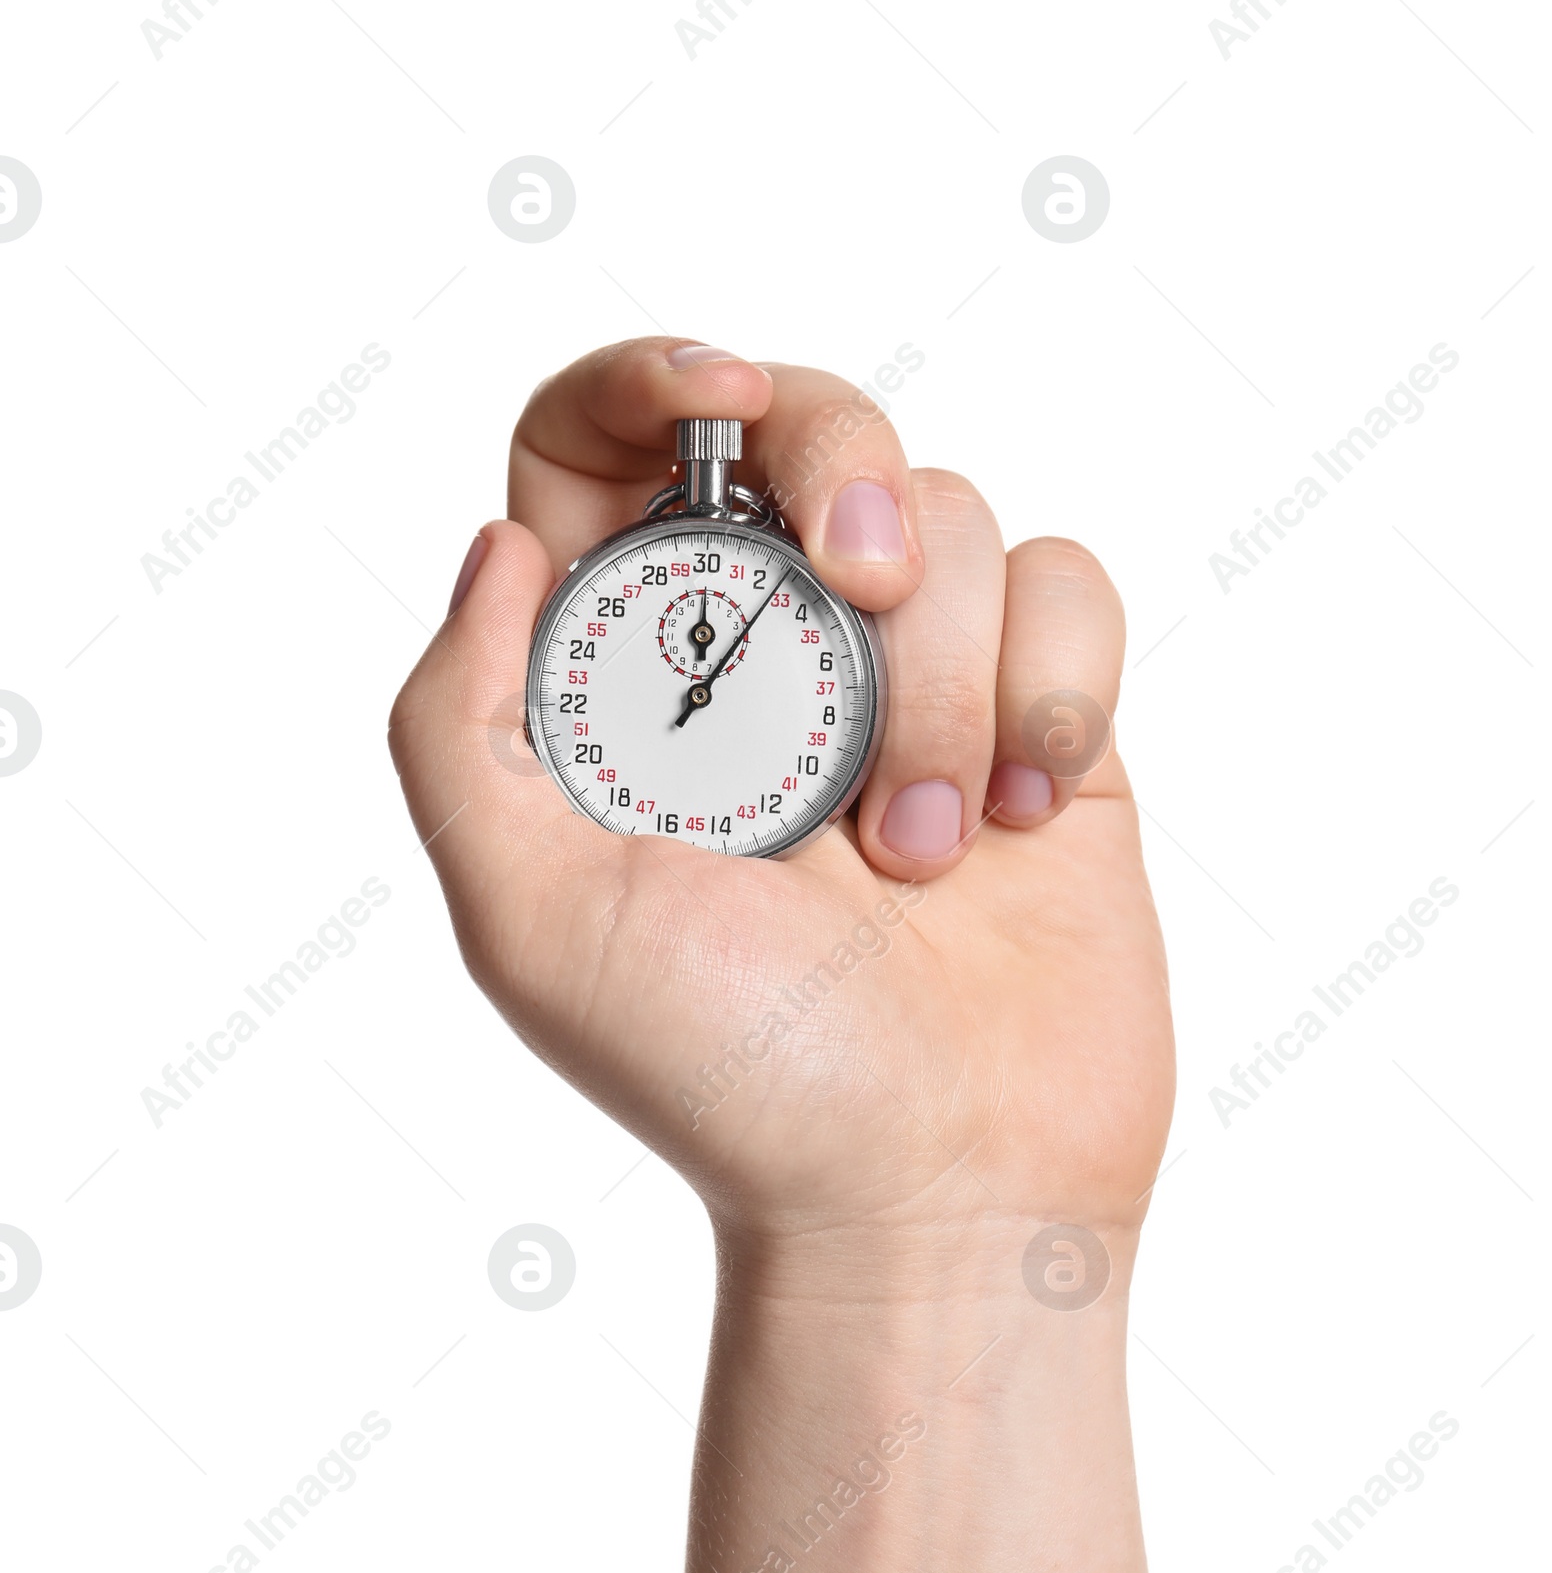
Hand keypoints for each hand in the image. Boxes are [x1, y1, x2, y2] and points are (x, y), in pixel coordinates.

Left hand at [390, 338, 1173, 1259]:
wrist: (939, 1190)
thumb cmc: (736, 1080)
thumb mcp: (530, 917)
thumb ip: (458, 722)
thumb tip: (506, 546)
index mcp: (624, 690)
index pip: (601, 454)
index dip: (647, 381)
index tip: (720, 398)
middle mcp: (766, 667)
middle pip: (806, 431)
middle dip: (845, 477)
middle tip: (863, 602)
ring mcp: (913, 689)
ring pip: (953, 514)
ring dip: (949, 675)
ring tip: (923, 853)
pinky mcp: (1041, 722)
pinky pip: (1072, 583)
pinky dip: (1059, 679)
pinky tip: (1030, 817)